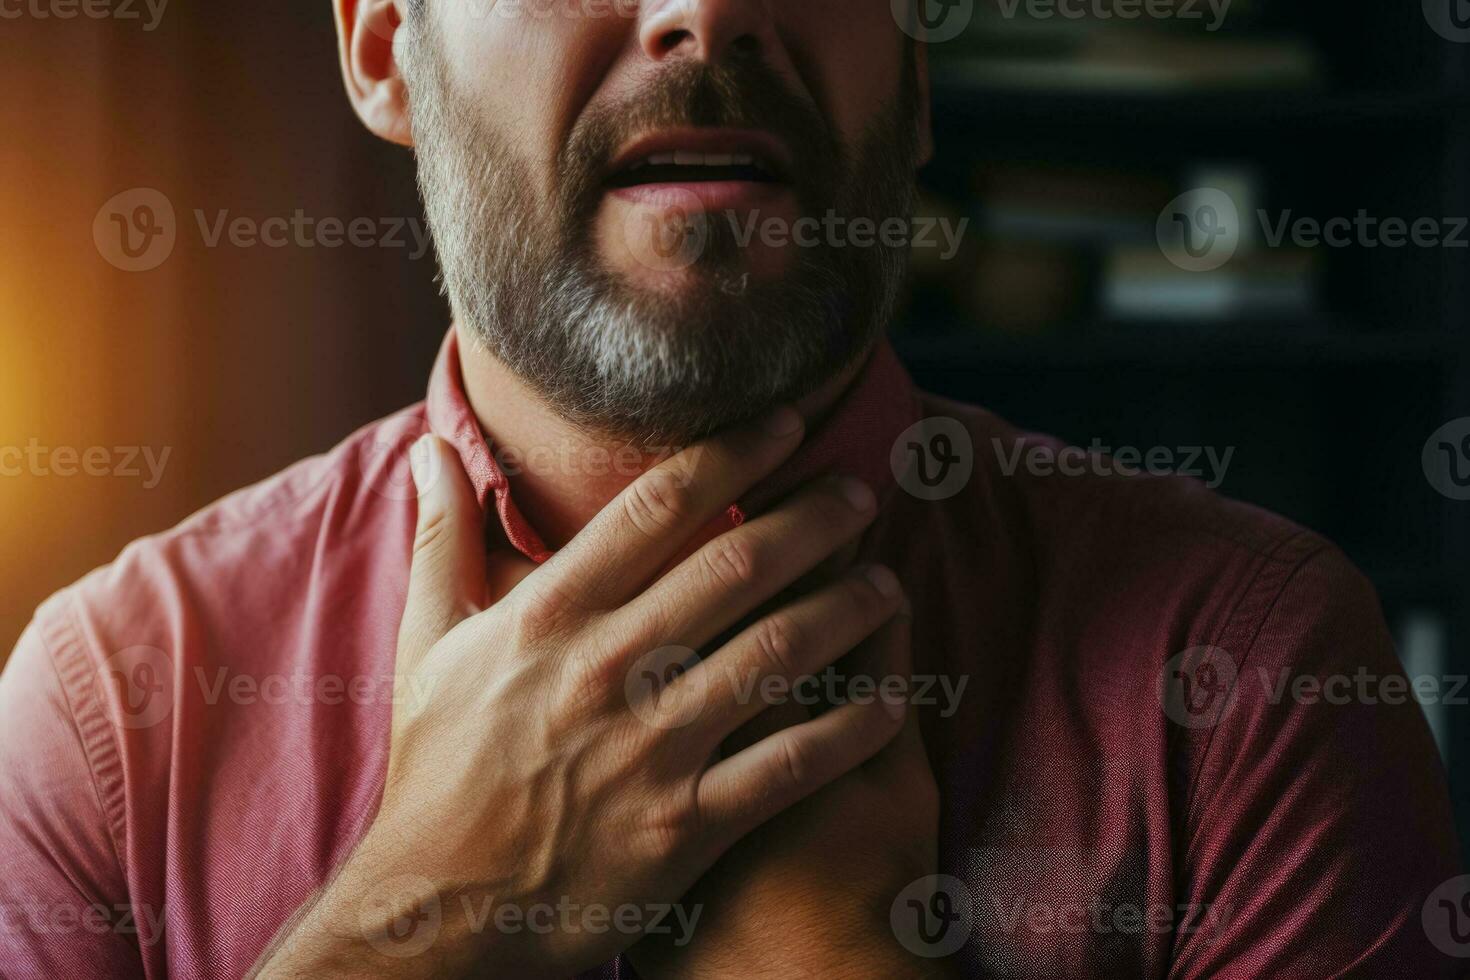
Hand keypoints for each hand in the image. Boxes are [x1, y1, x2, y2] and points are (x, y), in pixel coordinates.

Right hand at [253, 408, 909, 977]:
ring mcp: (651, 748)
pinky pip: (789, 766)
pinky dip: (850, 728)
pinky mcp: (685, 824)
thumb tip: (433, 445)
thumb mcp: (426, 646)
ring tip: (889, 582)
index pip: (656, 507)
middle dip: (814, 517)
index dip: (733, 454)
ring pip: (777, 654)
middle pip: (737, 566)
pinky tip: (892, 699)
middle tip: (862, 492)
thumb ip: (442, 540)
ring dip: (848, 608)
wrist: (439, 911)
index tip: (787, 423)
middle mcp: (608, 669)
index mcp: (549, 617)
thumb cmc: (438, 772)